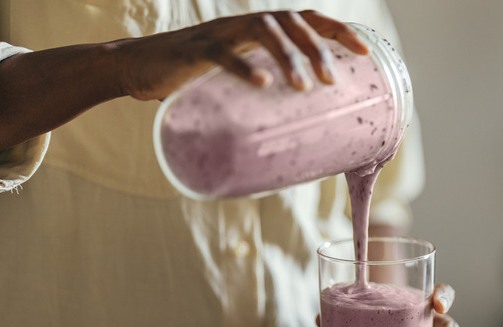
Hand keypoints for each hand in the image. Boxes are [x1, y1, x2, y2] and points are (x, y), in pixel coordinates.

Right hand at [112, 10, 369, 99]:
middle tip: (331, 83)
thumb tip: (298, 131)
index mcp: (259, 30)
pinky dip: (244, 66)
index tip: (365, 52)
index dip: (338, 31)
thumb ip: (263, 95)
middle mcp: (244, 24)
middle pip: (292, 21)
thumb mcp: (237, 83)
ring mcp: (219, 33)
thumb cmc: (193, 80)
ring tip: (304, 88)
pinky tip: (263, 83)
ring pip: (263, 30)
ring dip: (289, 57)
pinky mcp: (195, 50)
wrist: (137, 68)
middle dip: (318, 49)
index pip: (306, 19)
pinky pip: (223, 53)